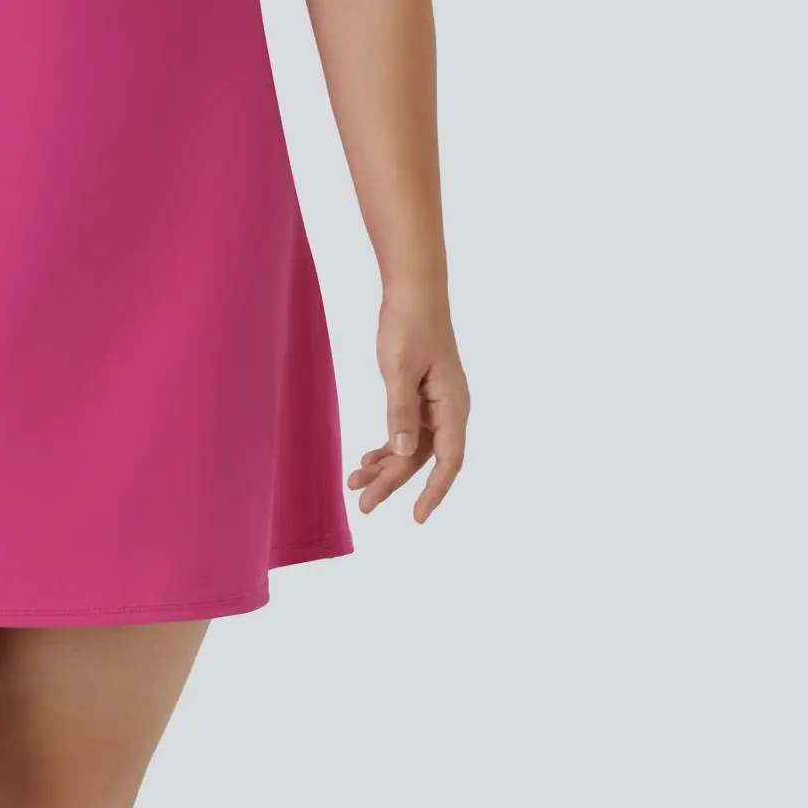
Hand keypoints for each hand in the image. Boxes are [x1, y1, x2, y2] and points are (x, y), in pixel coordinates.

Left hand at [350, 295, 466, 521]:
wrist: (413, 291)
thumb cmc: (409, 324)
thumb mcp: (398, 369)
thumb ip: (400, 412)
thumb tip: (401, 453)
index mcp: (453, 405)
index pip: (449, 460)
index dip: (434, 491)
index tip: (416, 516)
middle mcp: (449, 409)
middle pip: (424, 458)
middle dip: (394, 483)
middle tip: (363, 505)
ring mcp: (436, 403)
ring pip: (412, 447)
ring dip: (386, 467)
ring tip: (354, 483)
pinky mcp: (421, 395)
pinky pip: (407, 431)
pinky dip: (387, 446)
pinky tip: (367, 458)